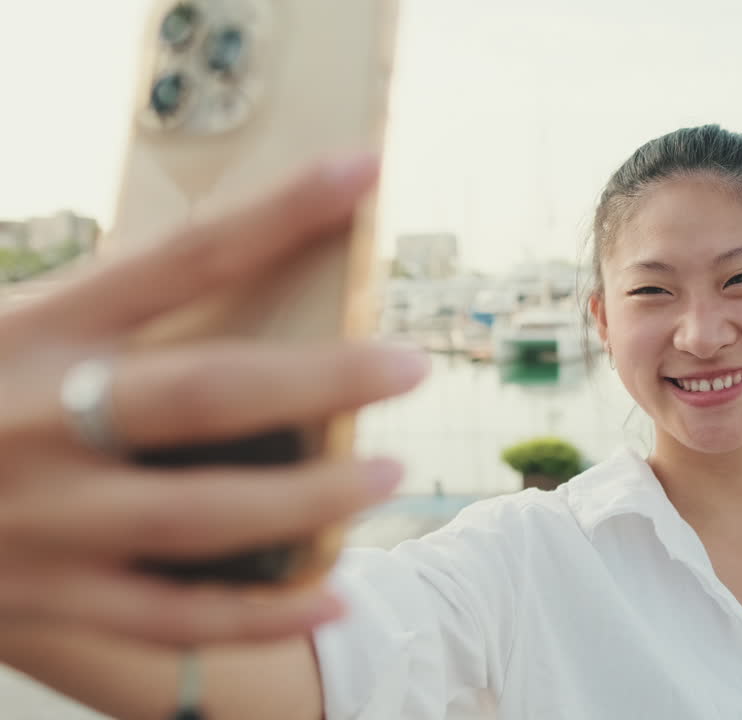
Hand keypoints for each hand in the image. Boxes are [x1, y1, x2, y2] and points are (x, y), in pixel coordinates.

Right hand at [0, 153, 424, 647]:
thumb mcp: (12, 330)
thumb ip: (104, 313)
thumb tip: (242, 268)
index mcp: (34, 331)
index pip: (181, 257)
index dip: (280, 212)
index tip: (362, 172)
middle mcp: (37, 421)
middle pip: (205, 393)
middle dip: (321, 379)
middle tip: (411, 366)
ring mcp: (42, 520)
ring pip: (199, 515)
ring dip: (310, 499)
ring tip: (388, 475)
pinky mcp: (46, 600)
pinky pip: (170, 619)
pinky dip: (258, 616)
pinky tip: (330, 597)